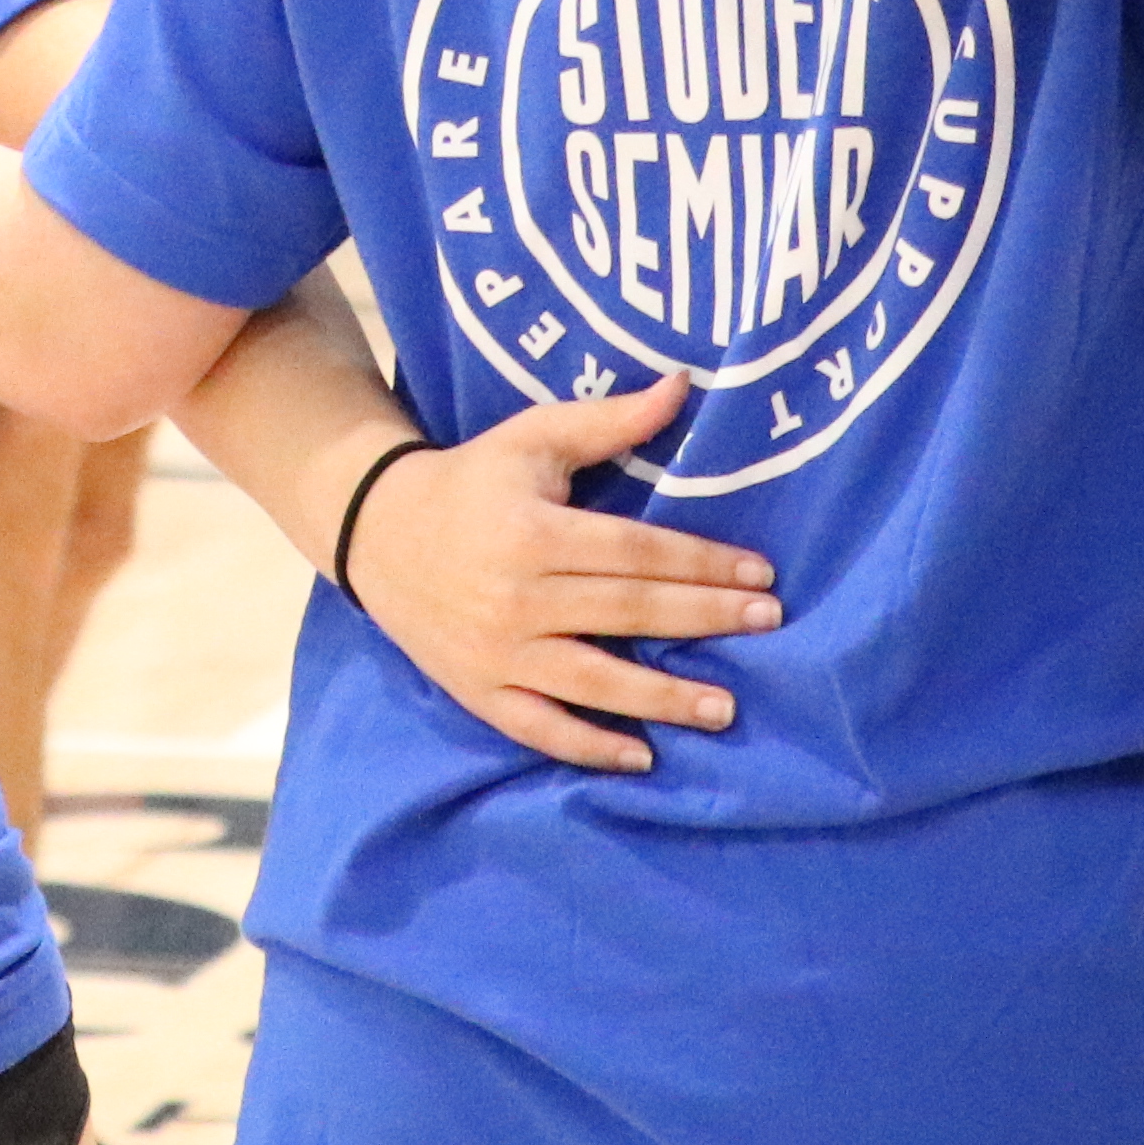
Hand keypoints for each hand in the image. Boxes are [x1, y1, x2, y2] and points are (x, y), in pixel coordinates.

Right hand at [336, 381, 782, 771]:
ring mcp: (498, 650)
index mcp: (533, 530)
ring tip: (725, 707)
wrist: (374, 531)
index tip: (760, 573)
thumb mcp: (533, 437)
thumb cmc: (472, 480)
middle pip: (628, 612)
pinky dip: (589, 747)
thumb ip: (608, 421)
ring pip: (594, 681)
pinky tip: (643, 756)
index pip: (636, 551)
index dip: (702, 562)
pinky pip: (540, 726)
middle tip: (769, 623)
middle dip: (705, 617)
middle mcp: (517, 596)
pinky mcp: (479, 690)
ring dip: (664, 698)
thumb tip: (681, 387)